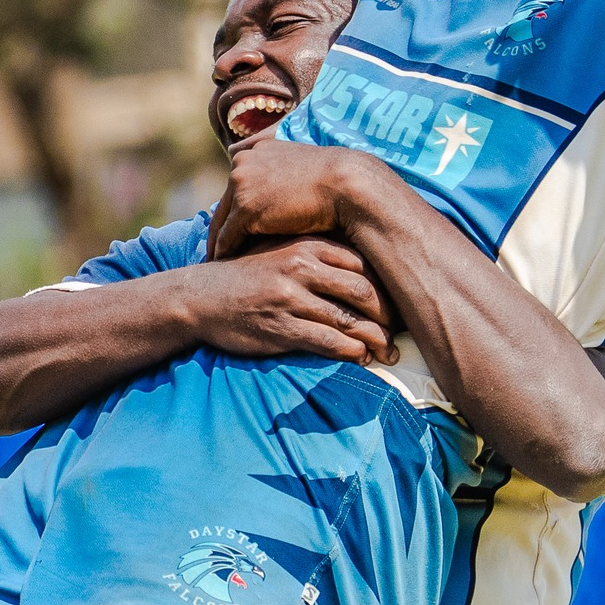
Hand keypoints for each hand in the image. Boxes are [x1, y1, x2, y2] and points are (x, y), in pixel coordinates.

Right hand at [192, 237, 400, 364]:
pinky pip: (329, 342)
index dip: (388, 285)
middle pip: (364, 291)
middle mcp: (302, 268)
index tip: (400, 303)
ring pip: (350, 320)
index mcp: (307, 245)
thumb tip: (365, 271)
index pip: (364, 263)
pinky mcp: (282, 328)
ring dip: (376, 340)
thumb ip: (319, 256)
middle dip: (389, 315)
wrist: (202, 297)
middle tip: (402, 331)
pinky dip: (352, 353)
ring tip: (391, 353)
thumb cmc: (249, 276)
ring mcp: (292, 298)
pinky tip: (362, 358)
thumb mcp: (283, 252)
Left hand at [207, 138, 364, 260]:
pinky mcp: (245, 209)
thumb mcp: (305, 170)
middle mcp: (243, 163)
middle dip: (221, 228)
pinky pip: (228, 238)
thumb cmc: (336, 183)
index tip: (230, 229)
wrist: (349, 186)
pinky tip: (227, 270)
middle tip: (214, 252)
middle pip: (224, 204)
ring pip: (221, 222)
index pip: (237, 185)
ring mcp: (241, 185)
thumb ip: (285, 175)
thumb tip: (283, 196)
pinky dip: (225, 255)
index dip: (234, 209)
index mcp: (257, 151)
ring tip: (218, 265)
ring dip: (218, 245)